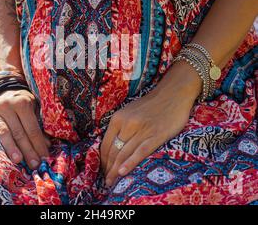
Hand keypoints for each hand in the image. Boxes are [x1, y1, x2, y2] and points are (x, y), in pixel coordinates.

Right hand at [0, 89, 49, 168]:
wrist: (5, 93)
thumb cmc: (23, 105)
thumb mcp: (34, 110)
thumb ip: (39, 127)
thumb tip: (46, 146)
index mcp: (23, 104)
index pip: (32, 128)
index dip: (39, 144)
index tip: (44, 158)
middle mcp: (8, 107)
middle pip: (19, 132)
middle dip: (27, 150)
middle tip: (34, 164)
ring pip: (3, 132)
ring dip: (11, 147)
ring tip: (17, 160)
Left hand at [101, 62, 200, 186]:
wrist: (172, 94)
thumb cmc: (150, 104)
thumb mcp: (129, 111)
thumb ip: (120, 126)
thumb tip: (112, 146)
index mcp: (118, 118)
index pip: (105, 144)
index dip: (103, 160)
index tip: (103, 170)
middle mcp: (127, 124)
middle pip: (113, 151)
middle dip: (108, 168)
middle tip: (106, 182)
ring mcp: (141, 130)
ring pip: (124, 154)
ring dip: (116, 170)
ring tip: (112, 183)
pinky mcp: (156, 135)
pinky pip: (140, 152)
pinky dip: (130, 163)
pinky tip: (123, 173)